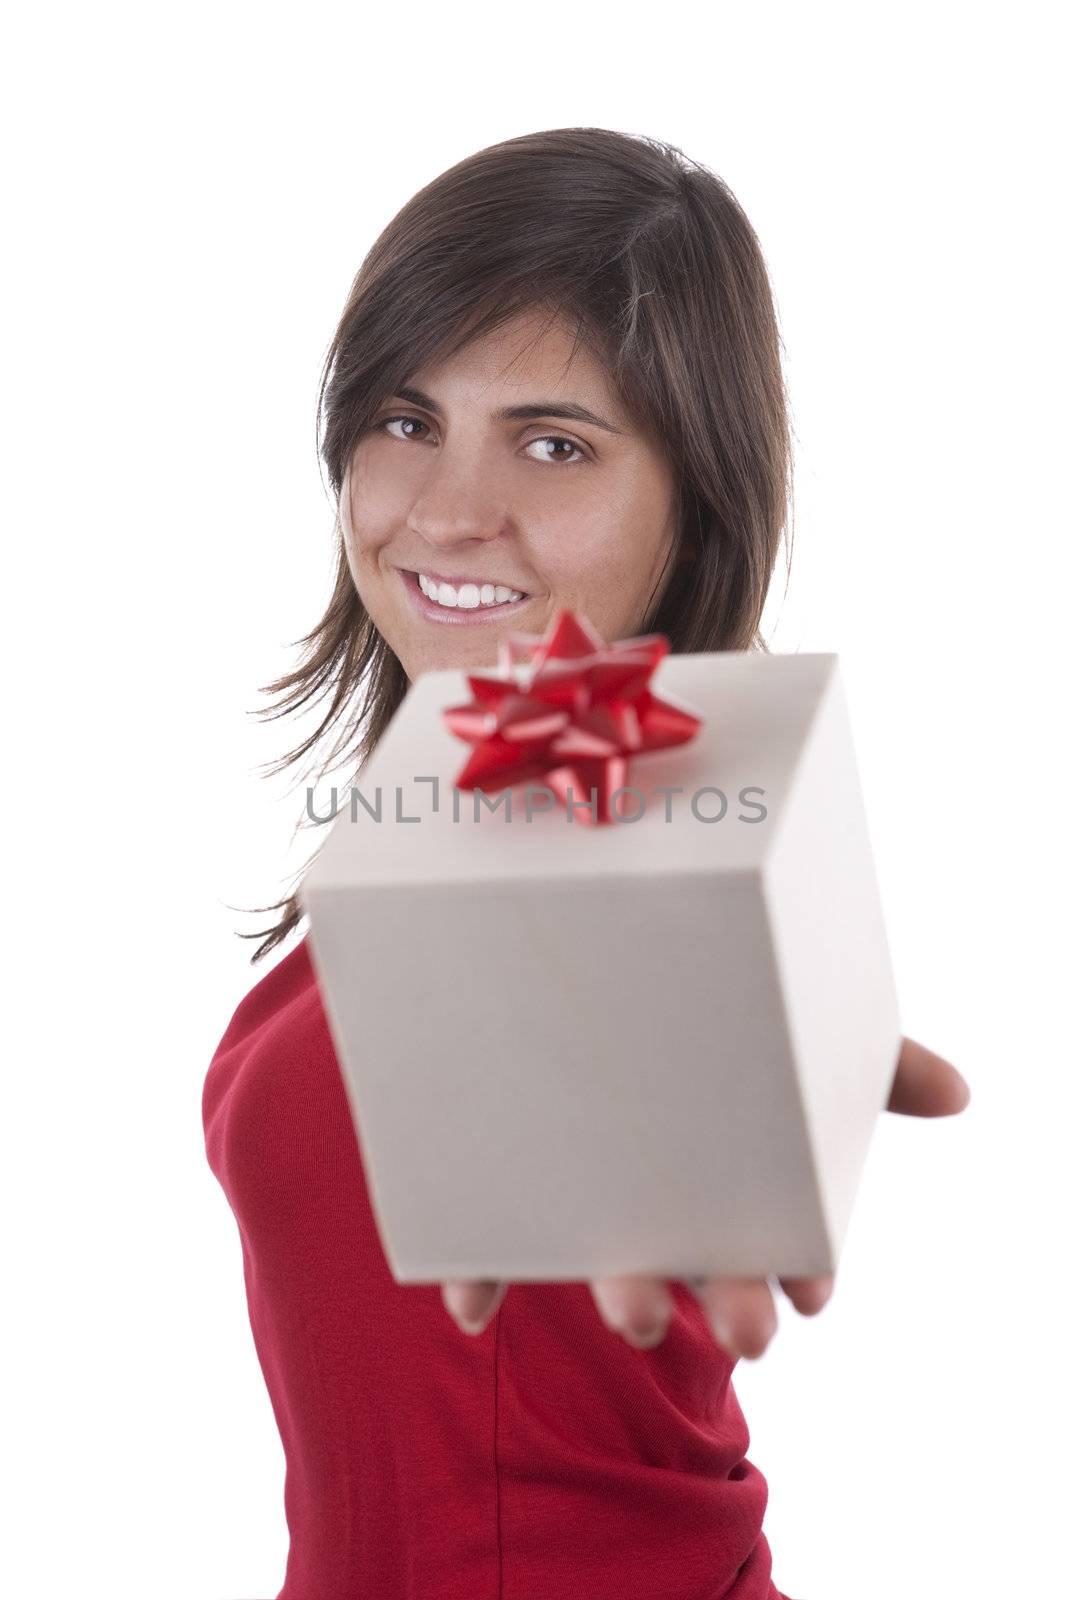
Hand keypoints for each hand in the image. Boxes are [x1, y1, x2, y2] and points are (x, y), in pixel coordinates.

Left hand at [441, 1036, 970, 1358]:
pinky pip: (480, 1238)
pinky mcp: (494, 1177)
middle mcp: (654, 1193)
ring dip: (623, 1293)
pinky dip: (479, 1272)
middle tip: (750, 1336)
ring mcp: (575, 1190)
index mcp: (727, 1168)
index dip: (796, 1271)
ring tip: (639, 1311)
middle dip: (726, 1302)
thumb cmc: (694, 1017)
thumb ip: (864, 1059)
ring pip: (599, 1256)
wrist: (551, 965)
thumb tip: (959, 1093)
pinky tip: (477, 1304)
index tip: (814, 1293)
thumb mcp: (782, 1025)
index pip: (772, 1234)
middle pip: (696, 1259)